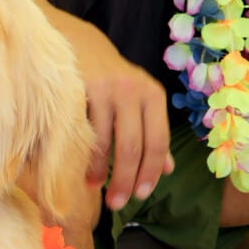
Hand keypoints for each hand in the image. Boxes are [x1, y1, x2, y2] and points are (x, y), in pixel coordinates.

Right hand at [82, 46, 173, 211]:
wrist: (81, 44)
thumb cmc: (114, 80)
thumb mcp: (140, 100)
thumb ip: (153, 132)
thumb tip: (167, 170)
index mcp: (153, 96)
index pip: (157, 142)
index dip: (150, 173)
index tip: (141, 196)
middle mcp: (133, 91)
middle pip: (133, 146)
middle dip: (126, 180)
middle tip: (117, 204)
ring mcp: (105, 89)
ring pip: (106, 141)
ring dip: (100, 171)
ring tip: (95, 187)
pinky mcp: (80, 89)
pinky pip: (83, 130)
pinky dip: (83, 154)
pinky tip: (80, 168)